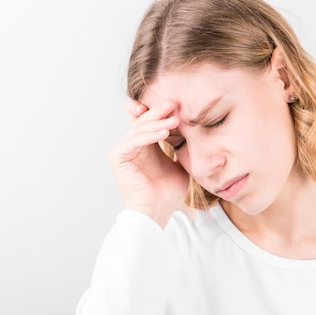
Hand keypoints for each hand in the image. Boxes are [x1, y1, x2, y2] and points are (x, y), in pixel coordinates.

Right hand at [109, 99, 189, 227]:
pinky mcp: (118, 155)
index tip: (178, 104)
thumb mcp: (180, 165)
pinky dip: (149, 135)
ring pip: (140, 128)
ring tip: (175, 120)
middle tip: (174, 103)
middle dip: (159, 111)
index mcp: (146, 145)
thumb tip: (197, 133)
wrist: (156, 211)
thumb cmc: (168, 193)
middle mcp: (133, 144)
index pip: (152, 122)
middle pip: (144, 120)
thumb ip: (182, 148)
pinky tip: (164, 132)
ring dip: (158, 122)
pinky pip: (134, 139)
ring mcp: (124, 149)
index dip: (162, 112)